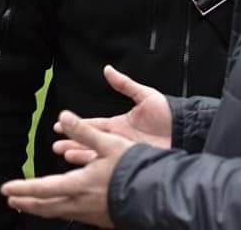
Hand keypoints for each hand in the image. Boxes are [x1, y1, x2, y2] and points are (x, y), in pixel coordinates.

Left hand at [2, 110, 131, 227]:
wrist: (158, 193)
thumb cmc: (133, 167)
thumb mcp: (109, 143)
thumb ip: (84, 130)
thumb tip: (64, 116)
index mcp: (79, 185)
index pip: (43, 188)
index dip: (22, 188)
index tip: (6, 188)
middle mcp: (80, 203)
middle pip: (46, 206)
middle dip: (26, 202)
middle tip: (12, 199)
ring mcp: (90, 213)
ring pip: (58, 212)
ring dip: (40, 207)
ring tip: (29, 204)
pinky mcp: (100, 218)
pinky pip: (72, 214)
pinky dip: (59, 209)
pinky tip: (62, 205)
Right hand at [52, 65, 170, 165]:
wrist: (185, 129)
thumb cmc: (167, 112)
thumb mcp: (145, 95)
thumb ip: (125, 84)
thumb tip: (107, 69)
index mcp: (118, 124)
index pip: (91, 125)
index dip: (75, 125)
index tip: (57, 125)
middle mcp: (117, 140)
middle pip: (89, 142)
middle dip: (72, 144)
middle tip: (55, 147)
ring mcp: (122, 153)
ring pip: (95, 155)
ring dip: (79, 156)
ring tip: (64, 156)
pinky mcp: (130, 163)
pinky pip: (109, 167)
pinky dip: (95, 168)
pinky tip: (84, 170)